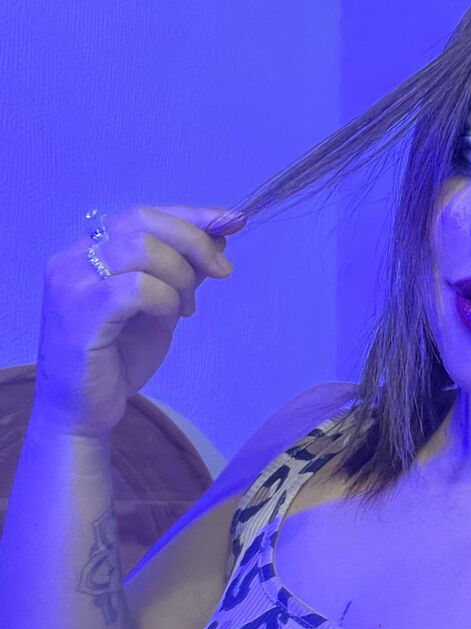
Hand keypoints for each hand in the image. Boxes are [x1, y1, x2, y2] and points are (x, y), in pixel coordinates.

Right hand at [33, 205, 245, 436]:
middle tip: (222, 273)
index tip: (233, 221)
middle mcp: (74, 258)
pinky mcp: (80, 312)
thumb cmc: (119, 357)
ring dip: (180, 276)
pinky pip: (136, 287)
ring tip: (186, 309)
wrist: (85, 409)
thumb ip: (183, 272)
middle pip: (143, 222)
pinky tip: (171, 317)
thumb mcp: (162, 306)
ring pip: (142, 250)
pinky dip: (165, 299)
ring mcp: (72, 283)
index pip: (143, 214)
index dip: (192, 215)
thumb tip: (219, 240)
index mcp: (90, 250)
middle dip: (194, 242)